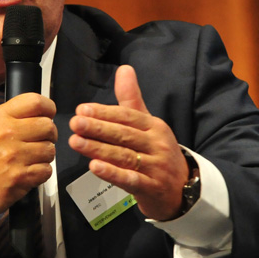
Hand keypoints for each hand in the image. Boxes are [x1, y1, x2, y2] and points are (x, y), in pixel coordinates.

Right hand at [0, 93, 56, 213]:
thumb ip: (11, 115)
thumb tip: (38, 112)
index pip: (35, 102)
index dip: (48, 107)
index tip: (48, 113)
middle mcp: (6, 135)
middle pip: (48, 126)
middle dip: (49, 134)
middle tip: (40, 139)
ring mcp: (14, 157)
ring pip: (50, 150)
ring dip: (44, 155)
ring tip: (31, 157)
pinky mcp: (20, 177)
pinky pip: (46, 170)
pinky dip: (41, 172)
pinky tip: (29, 170)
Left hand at [68, 65, 189, 220]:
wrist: (183, 188)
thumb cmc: (159, 153)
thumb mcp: (149, 125)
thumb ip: (132, 99)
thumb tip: (124, 69)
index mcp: (154, 127)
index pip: (127, 117)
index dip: (105, 112)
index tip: (82, 110)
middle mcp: (156, 144)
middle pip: (124, 135)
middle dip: (98, 128)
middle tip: (75, 123)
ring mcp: (155, 167)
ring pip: (124, 156)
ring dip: (98, 149)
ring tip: (77, 143)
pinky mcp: (151, 187)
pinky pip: (130, 179)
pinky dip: (112, 173)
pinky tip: (94, 167)